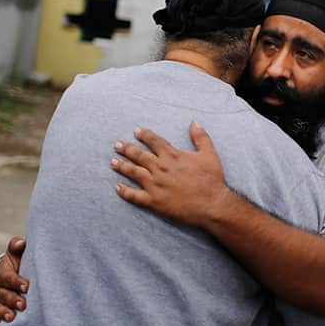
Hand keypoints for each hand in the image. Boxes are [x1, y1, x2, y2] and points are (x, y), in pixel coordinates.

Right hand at [0, 236, 27, 325]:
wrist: (16, 271)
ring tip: (11, 317)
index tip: (26, 287)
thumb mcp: (18, 252)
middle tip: (22, 304)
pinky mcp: (0, 308)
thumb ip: (17, 246)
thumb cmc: (20, 261)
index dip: (16, 282)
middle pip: (3, 294)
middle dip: (12, 300)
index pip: (8, 277)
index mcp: (4, 273)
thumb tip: (21, 243)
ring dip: (3, 312)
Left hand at [110, 121, 231, 227]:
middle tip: (117, 145)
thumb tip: (194, 122)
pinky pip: (134, 196)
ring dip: (122, 166)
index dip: (144, 135)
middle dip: (127, 149)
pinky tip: (117, 187)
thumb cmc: (212, 179)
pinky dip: (124, 191)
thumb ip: (200, 137)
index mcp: (172, 156)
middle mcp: (160, 168)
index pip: (154, 141)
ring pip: (133, 172)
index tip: (136, 131)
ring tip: (112, 162)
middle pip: (139, 155)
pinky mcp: (154, 201)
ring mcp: (155, 185)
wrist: (212, 203)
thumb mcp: (209, 154)